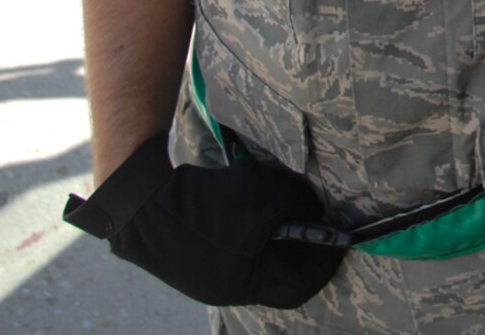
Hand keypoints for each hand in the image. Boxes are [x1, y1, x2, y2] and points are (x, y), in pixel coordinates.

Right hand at [63, 134, 343, 308]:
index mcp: (243, 285)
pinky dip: (246, 223)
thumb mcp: (266, 198)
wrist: (141, 200)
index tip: (343, 239)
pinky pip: (229, 242)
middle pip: (275, 273)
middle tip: (318, 219)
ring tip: (282, 201)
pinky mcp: (186, 251)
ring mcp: (201, 272)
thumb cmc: (209, 205)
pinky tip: (247, 196)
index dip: (325, 262)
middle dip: (300, 245)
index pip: (299, 287)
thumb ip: (299, 205)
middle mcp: (222, 287)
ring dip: (272, 230)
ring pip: (252, 255)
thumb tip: (314, 208)